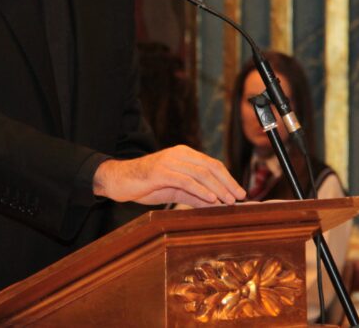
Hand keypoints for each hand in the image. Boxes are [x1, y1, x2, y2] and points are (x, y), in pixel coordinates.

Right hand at [92, 145, 246, 207]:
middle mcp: (179, 154)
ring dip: (218, 188)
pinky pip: (186, 180)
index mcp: (184, 154)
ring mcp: (170, 161)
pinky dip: (201, 190)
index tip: (240, 193)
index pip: (212, 164)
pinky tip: (211, 199)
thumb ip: (193, 195)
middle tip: (239, 198)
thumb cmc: (144, 185)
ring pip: (201, 173)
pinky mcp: (161, 171)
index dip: (228, 178)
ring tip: (228, 201)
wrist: (118, 180)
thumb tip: (216, 204)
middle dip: (228, 183)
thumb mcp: (173, 190)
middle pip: (211, 167)